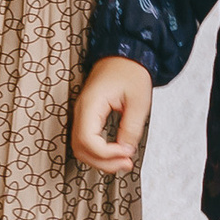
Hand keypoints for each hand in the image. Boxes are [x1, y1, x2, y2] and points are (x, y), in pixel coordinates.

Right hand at [71, 58, 151, 174]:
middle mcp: (81, 110)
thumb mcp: (138, 101)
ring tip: (122, 161)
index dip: (106, 153)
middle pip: (80, 148)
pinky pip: (87, 140)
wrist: (124, 55)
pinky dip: (99, 152)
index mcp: (91, 104)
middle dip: (103, 162)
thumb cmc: (130, 71)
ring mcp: (82, 113)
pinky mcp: (88, 116)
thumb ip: (131, 128)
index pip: (87, 140)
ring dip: (100, 160)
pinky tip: (115, 153)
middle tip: (126, 163)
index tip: (126, 152)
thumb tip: (126, 150)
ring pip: (81, 147)